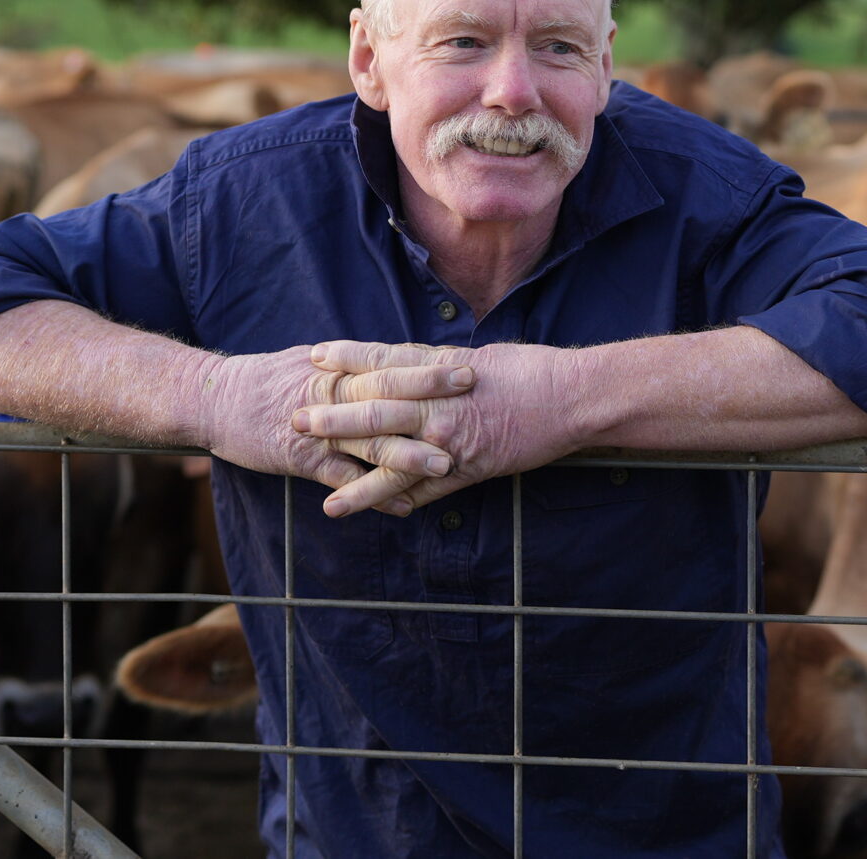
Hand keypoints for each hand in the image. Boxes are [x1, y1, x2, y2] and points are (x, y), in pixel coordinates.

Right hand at [192, 345, 475, 491]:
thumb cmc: (266, 381)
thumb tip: (391, 362)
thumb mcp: (311, 363)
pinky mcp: (301, 458)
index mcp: (339, 369)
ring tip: (446, 464)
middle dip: (432, 395)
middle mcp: (333, 394)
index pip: (391, 363)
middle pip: (389, 393)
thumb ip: (352, 367)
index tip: (467, 365)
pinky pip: (342, 479)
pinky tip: (401, 508)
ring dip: (409, 453)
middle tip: (473, 397)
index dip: (430, 365)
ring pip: (369, 440)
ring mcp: (318, 428)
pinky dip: (371, 494)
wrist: (215, 399)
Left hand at [293, 341, 588, 517]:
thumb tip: (411, 365)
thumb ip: (441, 365)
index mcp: (441, 369)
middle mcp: (438, 404)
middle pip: (375, 408)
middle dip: (332, 414)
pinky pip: (421, 489)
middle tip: (295, 415)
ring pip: (390, 454)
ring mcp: (450, 439)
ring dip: (351, 468)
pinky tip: (364, 510)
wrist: (571, 397)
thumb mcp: (480, 357)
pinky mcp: (466, 468)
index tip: (316, 355)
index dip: (348, 358)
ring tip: (317, 480)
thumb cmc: (532, 371)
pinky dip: (391, 499)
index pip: (384, 361)